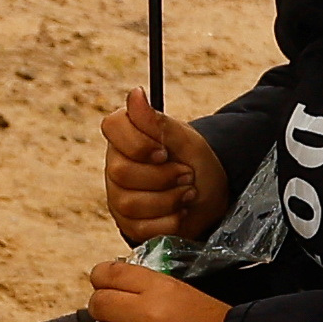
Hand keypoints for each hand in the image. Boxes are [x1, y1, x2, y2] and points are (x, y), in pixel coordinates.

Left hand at [85, 259, 228, 321]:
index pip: (111, 274)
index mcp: (162, 289)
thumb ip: (155, 291)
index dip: (101, 278)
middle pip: (99, 303)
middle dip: (101, 308)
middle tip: (110, 314)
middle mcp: (148, 315)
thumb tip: (122, 289)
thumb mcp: (189, 295)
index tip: (103, 283)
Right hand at [101, 90, 228, 244]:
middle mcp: (115, 165)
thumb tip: (135, 93)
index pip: (112, 127)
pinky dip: (169, 222)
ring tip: (187, 193)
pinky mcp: (128, 224)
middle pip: (121, 172)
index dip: (138, 143)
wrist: (210, 196)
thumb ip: (158, 122)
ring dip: (169, 200)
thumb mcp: (185, 140)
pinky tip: (180, 213)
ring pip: (130, 203)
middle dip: (163, 176)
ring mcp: (118, 196)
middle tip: (186, 174)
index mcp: (126, 136)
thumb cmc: (196, 162)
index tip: (164, 152)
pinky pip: (140, 228)